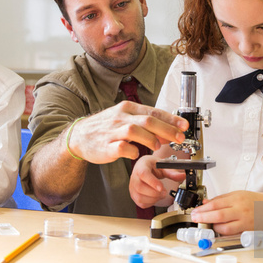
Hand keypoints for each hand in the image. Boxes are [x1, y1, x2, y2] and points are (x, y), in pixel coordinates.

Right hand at [67, 101, 187, 163]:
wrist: (78, 136)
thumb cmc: (104, 128)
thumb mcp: (124, 118)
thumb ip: (144, 123)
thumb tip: (167, 130)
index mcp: (127, 108)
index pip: (153, 111)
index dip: (171, 119)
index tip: (184, 126)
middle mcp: (120, 117)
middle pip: (148, 120)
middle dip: (167, 130)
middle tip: (179, 138)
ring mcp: (112, 131)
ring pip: (135, 131)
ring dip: (150, 139)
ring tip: (157, 147)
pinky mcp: (106, 146)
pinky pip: (122, 148)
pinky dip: (132, 151)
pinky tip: (135, 154)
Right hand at [129, 155, 185, 207]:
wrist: (144, 167)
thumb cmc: (152, 166)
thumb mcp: (162, 165)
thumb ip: (172, 172)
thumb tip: (183, 176)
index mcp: (141, 167)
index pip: (143, 174)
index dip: (152, 182)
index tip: (161, 187)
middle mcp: (134, 177)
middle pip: (140, 187)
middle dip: (155, 192)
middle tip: (164, 191)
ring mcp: (132, 187)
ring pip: (140, 197)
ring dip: (153, 198)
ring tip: (160, 194)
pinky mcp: (134, 196)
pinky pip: (141, 203)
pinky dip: (150, 202)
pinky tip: (154, 197)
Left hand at [190, 190, 260, 234]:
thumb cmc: (255, 201)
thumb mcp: (238, 194)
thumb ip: (221, 199)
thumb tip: (205, 203)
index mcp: (237, 198)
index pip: (215, 204)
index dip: (203, 209)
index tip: (195, 211)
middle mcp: (240, 210)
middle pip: (218, 215)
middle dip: (204, 218)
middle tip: (195, 218)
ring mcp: (245, 221)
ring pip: (225, 227)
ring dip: (213, 227)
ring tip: (208, 224)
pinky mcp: (247, 230)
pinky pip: (232, 233)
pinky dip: (223, 232)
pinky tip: (218, 230)